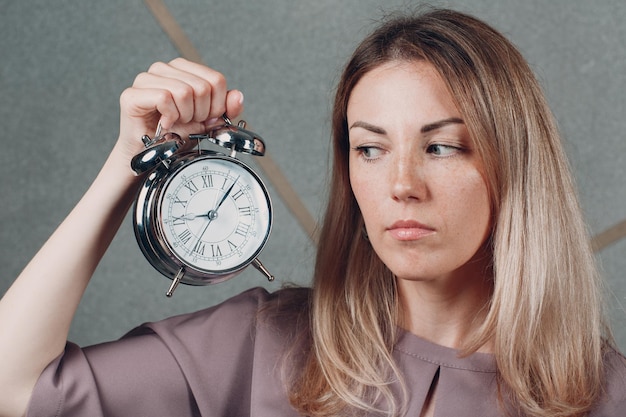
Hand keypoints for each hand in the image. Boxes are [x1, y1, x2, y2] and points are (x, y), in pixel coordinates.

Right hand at [115, 58, 244, 165]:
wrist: (153, 154)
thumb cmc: (177, 134)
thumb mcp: (208, 121)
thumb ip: (225, 108)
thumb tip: (237, 96)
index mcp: (183, 69)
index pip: (215, 80)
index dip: (216, 105)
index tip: (204, 117)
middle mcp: (163, 69)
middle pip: (202, 87)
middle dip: (200, 113)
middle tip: (188, 122)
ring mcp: (145, 79)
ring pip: (184, 91)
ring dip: (185, 116)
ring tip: (176, 122)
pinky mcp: (132, 94)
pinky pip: (164, 97)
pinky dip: (170, 116)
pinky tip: (166, 123)